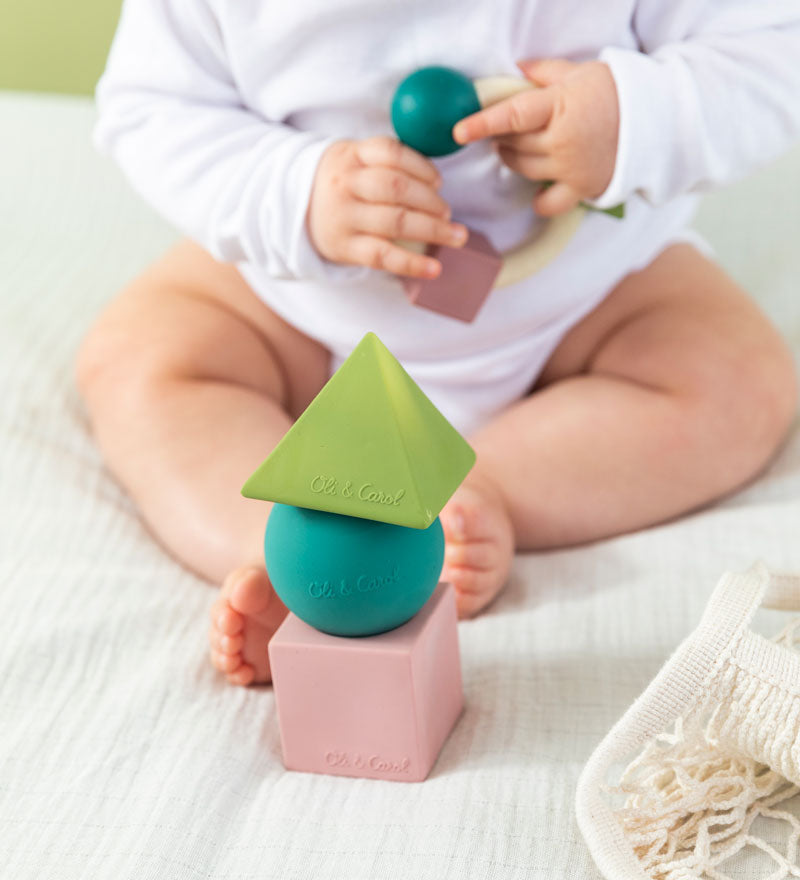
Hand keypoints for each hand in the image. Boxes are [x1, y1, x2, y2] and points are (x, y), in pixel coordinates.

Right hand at [306, 137, 467, 278]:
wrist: (295, 209)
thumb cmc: (341, 183)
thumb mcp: (354, 158)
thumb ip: (388, 160)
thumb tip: (437, 179)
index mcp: (350, 155)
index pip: (390, 152)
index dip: (421, 166)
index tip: (439, 181)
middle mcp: (345, 184)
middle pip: (396, 187)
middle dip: (430, 200)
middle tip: (447, 212)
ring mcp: (344, 217)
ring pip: (394, 221)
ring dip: (432, 229)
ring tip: (456, 235)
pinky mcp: (345, 247)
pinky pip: (383, 256)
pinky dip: (412, 263)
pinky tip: (435, 268)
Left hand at [453, 59, 619, 215]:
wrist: (656, 120)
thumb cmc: (615, 93)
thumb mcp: (580, 74)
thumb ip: (545, 73)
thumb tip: (517, 70)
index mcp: (560, 106)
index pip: (513, 115)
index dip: (483, 122)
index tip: (458, 130)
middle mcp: (563, 140)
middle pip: (514, 145)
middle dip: (501, 139)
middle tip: (503, 132)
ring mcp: (571, 167)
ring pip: (524, 170)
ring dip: (513, 161)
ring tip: (518, 149)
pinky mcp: (582, 188)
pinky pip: (549, 203)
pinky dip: (539, 201)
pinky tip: (537, 191)